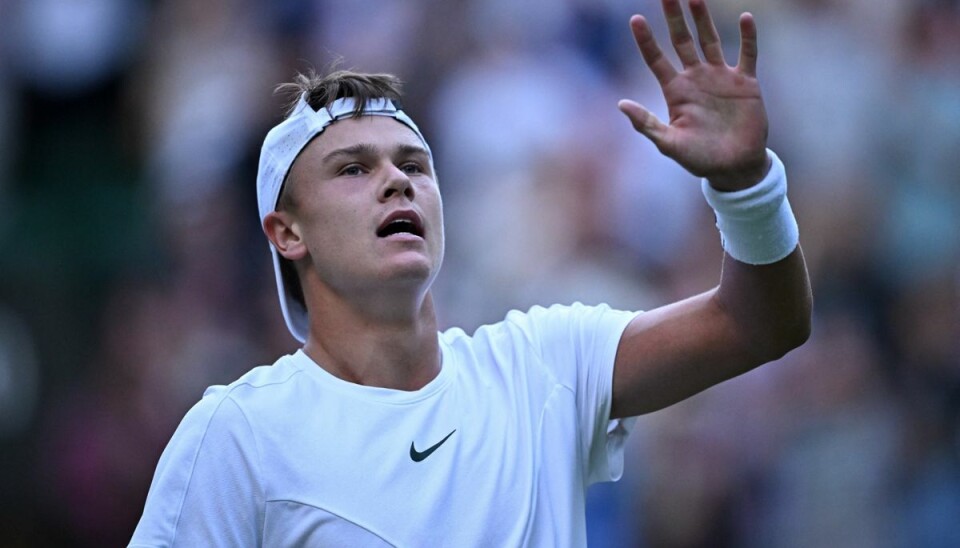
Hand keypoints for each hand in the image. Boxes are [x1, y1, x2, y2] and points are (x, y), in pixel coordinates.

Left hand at [619, 0, 769, 190]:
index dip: (646, 40)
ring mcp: (721, 78)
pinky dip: (747, 37)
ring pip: (710, 40)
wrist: (734, 168)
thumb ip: (646, 124)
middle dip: (674, 17)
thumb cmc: (699, 159)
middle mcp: (696, 78)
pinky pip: (746, 54)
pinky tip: (745, 17)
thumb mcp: (669, 144)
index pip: (656, 59)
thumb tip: (620, 104)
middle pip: (682, 41)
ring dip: (703, 19)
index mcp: (676, 91)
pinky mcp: (745, 83)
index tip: (635, 18)